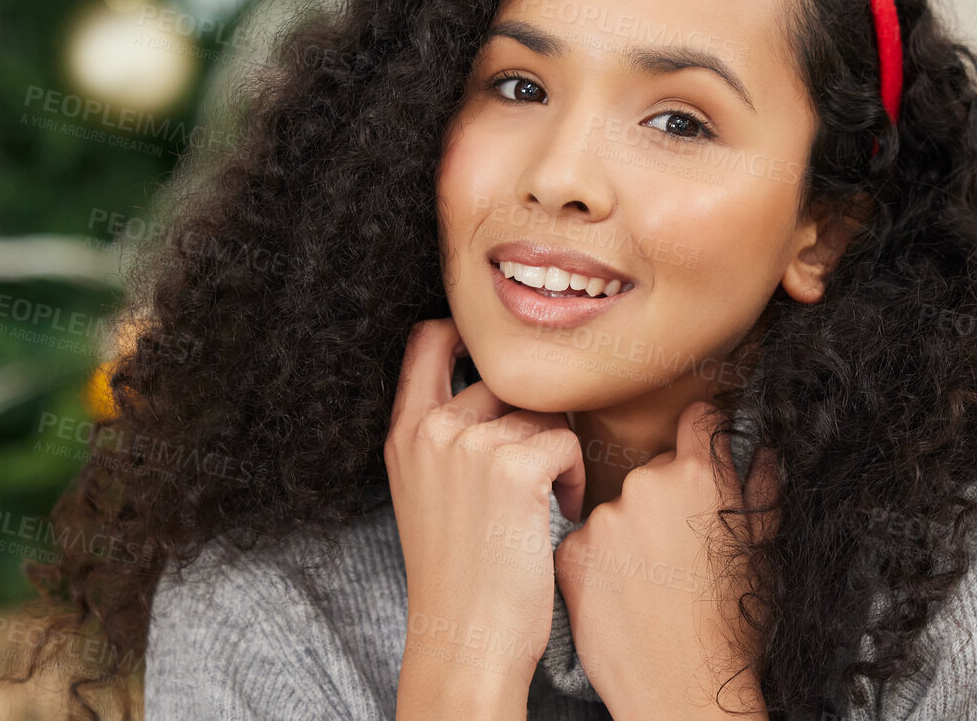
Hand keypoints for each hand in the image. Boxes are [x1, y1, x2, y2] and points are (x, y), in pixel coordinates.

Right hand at [385, 319, 587, 712]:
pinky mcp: (514, 467)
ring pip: (543, 411)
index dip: (465, 333)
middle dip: (531, 417)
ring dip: (556, 449)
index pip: (427, 340)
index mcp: (403, 433)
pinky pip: (567, 441)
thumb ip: (444, 435)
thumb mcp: (425, 492)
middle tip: (533, 469)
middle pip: (504, 378)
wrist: (464, 642)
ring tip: (543, 500)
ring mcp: (470, 444)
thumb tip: (495, 386)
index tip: (498, 360)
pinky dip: (573, 475)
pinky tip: (557, 512)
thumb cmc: (458, 575)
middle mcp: (431, 429)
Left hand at [554, 400, 778, 720]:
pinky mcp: (572, 553)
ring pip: (617, 508)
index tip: (699, 449)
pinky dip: (600, 562)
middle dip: (665, 499)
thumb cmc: (733, 627)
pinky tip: (623, 595)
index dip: (702, 433)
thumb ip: (763, 488)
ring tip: (651, 582)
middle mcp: (645, 485)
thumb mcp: (763, 551)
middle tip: (678, 550)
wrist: (684, 690)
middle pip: (653, 470)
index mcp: (699, 476)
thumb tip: (765, 449)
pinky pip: (585, 541)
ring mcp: (603, 518)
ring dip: (630, 532)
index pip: (697, 419)